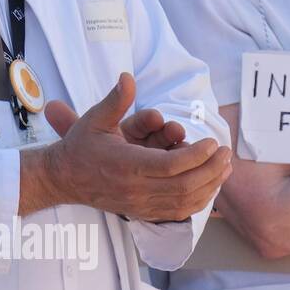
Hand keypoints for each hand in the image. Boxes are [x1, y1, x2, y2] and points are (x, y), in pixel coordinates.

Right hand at [37, 72, 231, 222]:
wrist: (63, 179)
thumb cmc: (81, 147)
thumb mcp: (95, 119)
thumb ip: (116, 100)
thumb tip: (127, 77)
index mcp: (126, 165)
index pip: (171, 165)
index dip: (197, 155)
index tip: (211, 142)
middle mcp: (135, 189)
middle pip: (185, 185)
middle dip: (211, 169)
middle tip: (225, 153)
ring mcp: (139, 204)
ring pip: (185, 201)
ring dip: (210, 185)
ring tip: (223, 168)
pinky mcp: (142, 213)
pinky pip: (178, 212)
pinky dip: (198, 201)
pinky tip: (209, 186)